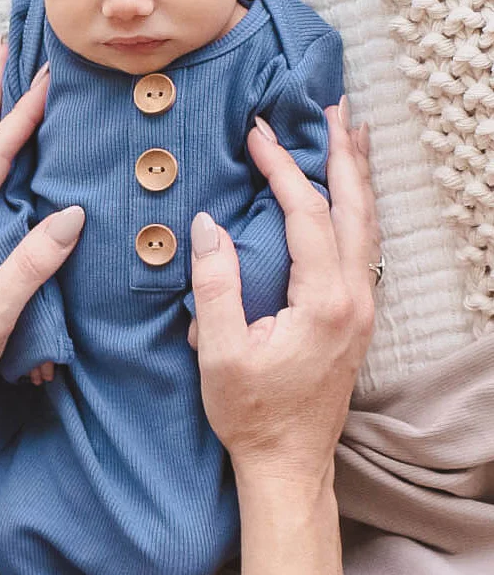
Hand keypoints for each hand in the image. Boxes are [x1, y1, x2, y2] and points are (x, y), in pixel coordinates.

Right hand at [190, 99, 376, 485]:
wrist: (289, 464)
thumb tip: (208, 224)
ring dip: (358, 178)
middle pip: (354, 209)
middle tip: (334, 110)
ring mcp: (362, 308)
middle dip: (342, 155)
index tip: (258, 135)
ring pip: (367, 226)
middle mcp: (354, 298)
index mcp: (323, 301)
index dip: (282, 169)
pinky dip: (357, 210)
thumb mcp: (222, 351)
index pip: (306, 214)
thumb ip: (216, 284)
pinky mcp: (357, 318)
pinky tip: (349, 198)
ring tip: (352, 136)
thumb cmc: (252, 414)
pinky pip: (363, 248)